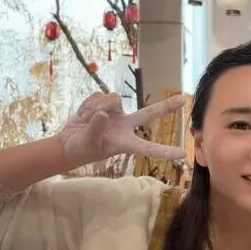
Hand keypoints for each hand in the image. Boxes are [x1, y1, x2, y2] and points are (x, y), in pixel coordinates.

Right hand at [56, 92, 185, 166]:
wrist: (67, 143)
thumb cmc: (80, 150)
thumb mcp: (87, 143)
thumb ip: (96, 129)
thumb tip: (103, 114)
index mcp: (125, 142)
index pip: (148, 147)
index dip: (165, 151)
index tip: (183, 154)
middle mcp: (124, 126)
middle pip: (149, 114)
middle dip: (165, 107)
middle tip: (182, 100)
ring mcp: (115, 114)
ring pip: (112, 99)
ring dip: (96, 106)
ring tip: (85, 119)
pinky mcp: (103, 103)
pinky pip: (97, 95)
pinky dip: (87, 104)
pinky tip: (83, 115)